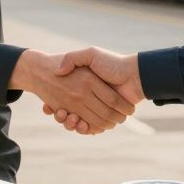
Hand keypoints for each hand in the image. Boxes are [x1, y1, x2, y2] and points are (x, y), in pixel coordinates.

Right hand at [10, 50, 134, 133]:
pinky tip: (79, 124)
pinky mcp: (104, 118)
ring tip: (68, 117)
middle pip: (68, 113)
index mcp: (84, 86)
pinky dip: (84, 129)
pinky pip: (91, 128)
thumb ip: (73, 58)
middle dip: (61, 116)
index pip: (63, 98)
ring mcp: (96, 109)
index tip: (47, 106)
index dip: (54, 105)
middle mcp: (88, 99)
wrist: (135, 75)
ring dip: (70, 124)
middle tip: (58, 113)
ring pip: (77, 122)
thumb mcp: (90, 55)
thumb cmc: (113, 63)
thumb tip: (58, 71)